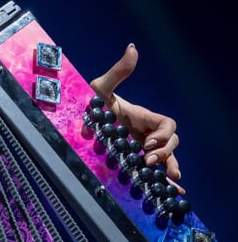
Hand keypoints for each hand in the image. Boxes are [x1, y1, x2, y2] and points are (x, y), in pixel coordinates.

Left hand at [88, 43, 182, 191]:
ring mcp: (138, 148)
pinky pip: (151, 171)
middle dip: (165, 154)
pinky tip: (171, 193)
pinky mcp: (129, 161)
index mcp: (142, 117)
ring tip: (170, 183)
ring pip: (164, 160)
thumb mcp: (100, 88)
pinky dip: (163, 181)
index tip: (148, 142)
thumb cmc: (87, 102)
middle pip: (170, 144)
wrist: (70, 119)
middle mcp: (144, 133)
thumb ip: (118, 72)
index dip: (164, 135)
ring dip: (169, 169)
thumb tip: (132, 48)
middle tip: (147, 162)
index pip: (167, 125)